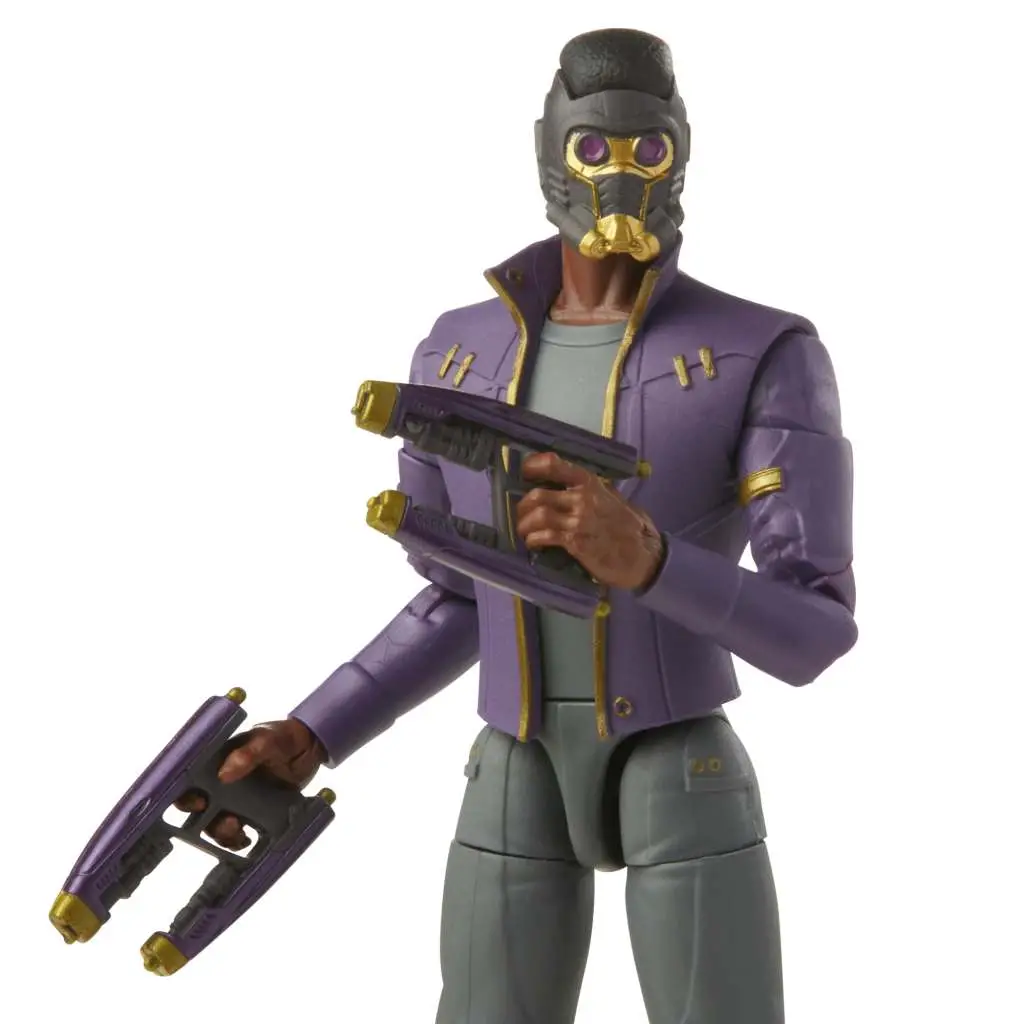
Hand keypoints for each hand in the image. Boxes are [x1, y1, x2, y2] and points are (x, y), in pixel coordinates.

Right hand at [174, 719, 325, 850]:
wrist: (310, 748)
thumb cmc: (282, 736)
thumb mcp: (266, 739)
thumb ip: (248, 753)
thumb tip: (224, 774)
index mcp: (216, 761)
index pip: (188, 780)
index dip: (185, 795)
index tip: (198, 804)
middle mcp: (220, 783)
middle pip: (198, 808)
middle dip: (203, 821)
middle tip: (226, 822)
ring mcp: (234, 799)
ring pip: (216, 822)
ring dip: (221, 832)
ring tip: (238, 831)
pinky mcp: (251, 811)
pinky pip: (237, 830)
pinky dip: (237, 839)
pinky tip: (247, 840)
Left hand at [515, 451, 663, 590]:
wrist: (646, 555)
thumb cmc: (630, 527)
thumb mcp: (613, 498)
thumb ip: (591, 491)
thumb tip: (567, 486)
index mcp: (591, 483)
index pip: (555, 465)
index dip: (533, 466)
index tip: (524, 473)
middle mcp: (583, 498)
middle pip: (538, 494)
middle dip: (523, 506)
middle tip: (522, 515)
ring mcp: (579, 521)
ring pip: (538, 515)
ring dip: (525, 525)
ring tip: (525, 531)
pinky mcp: (576, 543)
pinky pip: (545, 536)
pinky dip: (534, 539)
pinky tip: (534, 543)